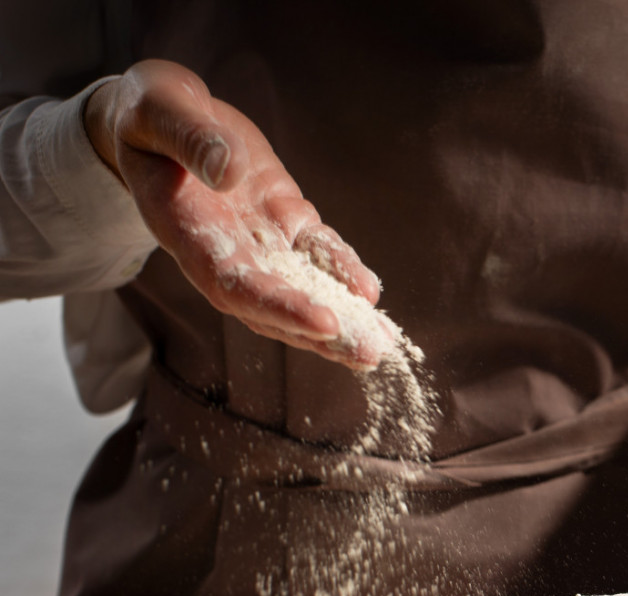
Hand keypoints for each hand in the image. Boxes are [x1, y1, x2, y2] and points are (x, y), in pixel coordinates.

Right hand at [84, 60, 391, 368]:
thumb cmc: (152, 114)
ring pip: (301, 287)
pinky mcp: (284, 218)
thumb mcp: (161, 111)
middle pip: (273, 305)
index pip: (235, 285)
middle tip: (367, 355)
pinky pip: (317, 251)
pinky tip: (370, 292)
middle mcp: (224, 248)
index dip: (279, 307)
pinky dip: (343, 270)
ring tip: (379, 343)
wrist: (166, 116)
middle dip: (320, 333)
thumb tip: (228, 171)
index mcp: (186, 231)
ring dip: (341, 317)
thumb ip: (191, 141)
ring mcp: (259, 237)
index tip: (323, 323)